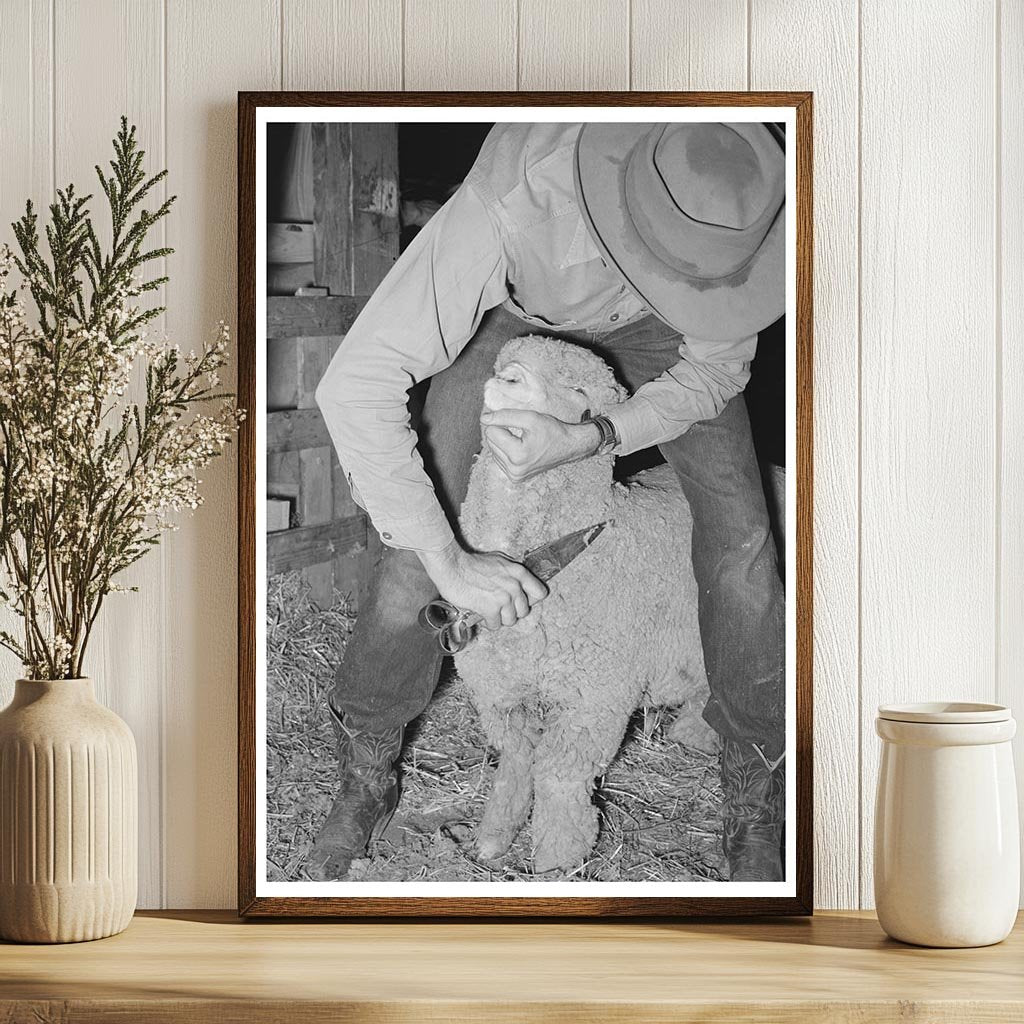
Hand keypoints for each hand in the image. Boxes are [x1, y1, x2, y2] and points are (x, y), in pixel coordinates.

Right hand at [416, 539, 547, 629]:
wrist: (453, 566)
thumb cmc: (472, 563)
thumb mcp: (499, 560)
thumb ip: (512, 573)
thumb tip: (519, 583)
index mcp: (519, 573)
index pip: (540, 593)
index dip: (531, 600)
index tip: (522, 601)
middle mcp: (514, 586)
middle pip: (524, 611)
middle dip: (512, 611)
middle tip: (501, 607)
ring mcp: (503, 599)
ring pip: (511, 621)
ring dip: (500, 618)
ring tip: (491, 611)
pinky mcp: (490, 609)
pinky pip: (496, 625)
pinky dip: (488, 622)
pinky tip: (482, 614)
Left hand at [480, 409, 599, 481]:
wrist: (568, 446)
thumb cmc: (552, 431)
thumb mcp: (530, 417)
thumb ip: (505, 416)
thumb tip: (484, 419)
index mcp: (517, 456)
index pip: (491, 432)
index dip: (502, 422)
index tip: (517, 423)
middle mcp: (514, 470)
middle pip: (490, 442)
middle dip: (502, 432)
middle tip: (520, 431)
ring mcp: (515, 476)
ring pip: (493, 450)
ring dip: (504, 442)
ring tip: (522, 440)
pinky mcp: (515, 478)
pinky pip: (500, 460)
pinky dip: (507, 451)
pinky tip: (520, 448)